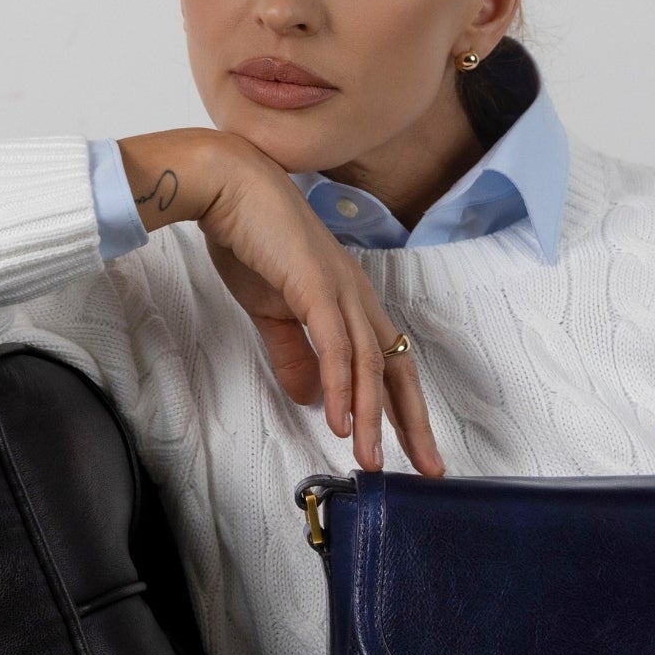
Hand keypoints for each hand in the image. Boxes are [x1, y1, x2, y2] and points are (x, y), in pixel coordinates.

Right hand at [117, 129, 442, 475]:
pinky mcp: (315, 286)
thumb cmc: (249, 239)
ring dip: (373, 418)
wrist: (225, 185)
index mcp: (351, 301)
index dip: (403, 408)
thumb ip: (294, 355)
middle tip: (429, 468)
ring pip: (369, 365)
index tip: (414, 450)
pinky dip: (342, 386)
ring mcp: (341, 290)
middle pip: (397, 368)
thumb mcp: (273, 311)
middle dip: (414, 423)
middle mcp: (357, 297)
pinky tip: (342, 422)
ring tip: (372, 461)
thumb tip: (310, 399)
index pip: (389, 363)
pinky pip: (336, 346)